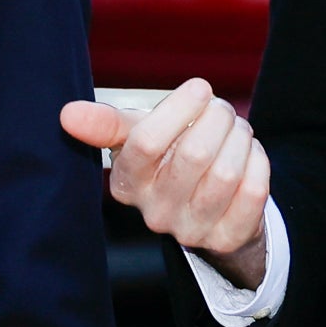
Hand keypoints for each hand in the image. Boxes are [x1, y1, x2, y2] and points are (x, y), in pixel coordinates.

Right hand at [58, 78, 271, 288]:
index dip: (179, 108)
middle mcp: (155, 213)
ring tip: (237, 130)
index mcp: (125, 183)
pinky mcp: (227, 238)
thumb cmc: (167, 160)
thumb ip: (106, 124)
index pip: (146, 142)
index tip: (199, 88)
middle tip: (221, 109)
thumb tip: (67, 113)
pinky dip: (258, 162)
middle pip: (194, 154)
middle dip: (217, 119)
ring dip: (240, 138)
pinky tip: (249, 154)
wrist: (206, 207)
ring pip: (227, 172)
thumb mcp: (136, 137)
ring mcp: (191, 230)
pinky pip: (253, 191)